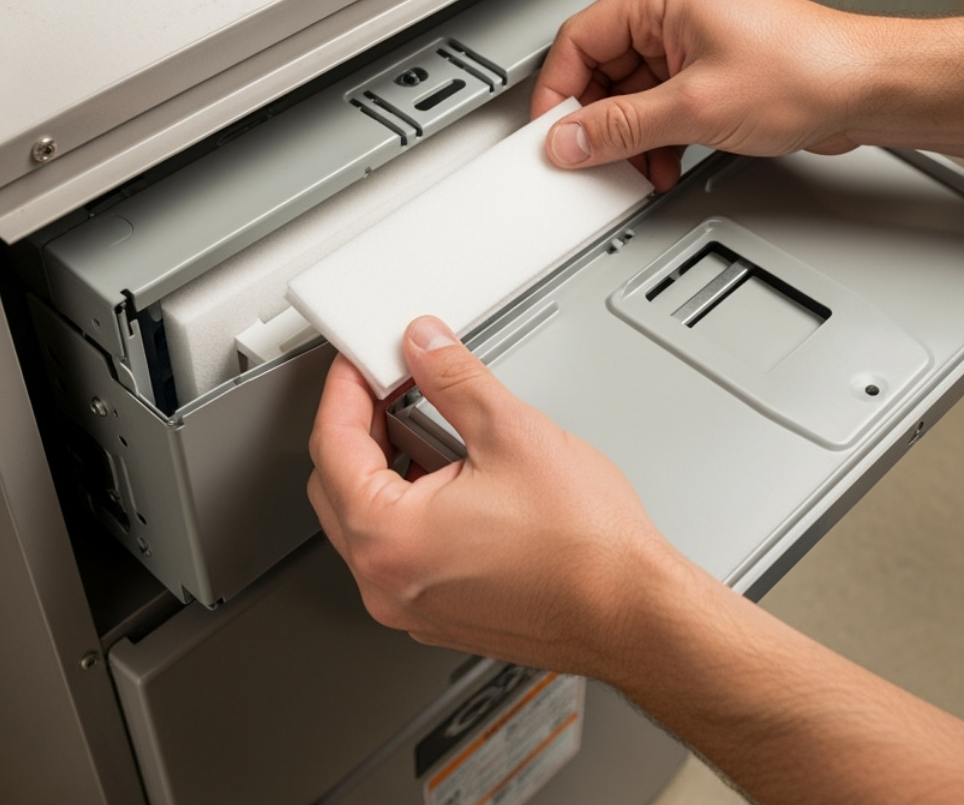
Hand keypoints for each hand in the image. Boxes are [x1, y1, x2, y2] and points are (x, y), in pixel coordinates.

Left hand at [306, 315, 689, 677]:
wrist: (633, 611)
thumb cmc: (585, 548)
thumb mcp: (512, 432)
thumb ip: (454, 378)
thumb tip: (425, 347)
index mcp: (387, 538)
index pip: (330, 445)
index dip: (344, 390)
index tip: (360, 363)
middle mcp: (386, 584)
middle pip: (336, 487)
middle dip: (358, 429)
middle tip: (391, 386)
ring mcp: (411, 608)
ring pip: (368, 524)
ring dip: (387, 470)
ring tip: (435, 429)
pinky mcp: (441, 616)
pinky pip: (402, 554)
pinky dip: (412, 511)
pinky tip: (458, 480)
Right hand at [533, 0, 879, 189]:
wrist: (867, 88)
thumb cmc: (807, 71)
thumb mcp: (695, 108)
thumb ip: (622, 128)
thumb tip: (571, 139)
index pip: (579, 38)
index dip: (559, 91)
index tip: (552, 133)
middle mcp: (676, 8)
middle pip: (604, 67)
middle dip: (600, 121)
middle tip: (590, 158)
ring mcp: (697, 38)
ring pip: (634, 91)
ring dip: (631, 135)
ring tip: (636, 168)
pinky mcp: (715, 68)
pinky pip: (664, 102)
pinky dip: (658, 135)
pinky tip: (663, 163)